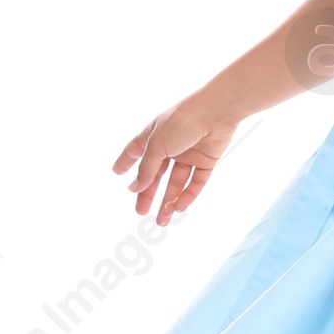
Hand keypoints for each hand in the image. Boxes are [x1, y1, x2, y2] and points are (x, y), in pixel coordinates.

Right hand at [113, 96, 238, 225]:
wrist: (216, 113)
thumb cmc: (182, 121)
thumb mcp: (157, 146)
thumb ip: (146, 168)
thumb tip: (135, 187)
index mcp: (153, 135)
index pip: (135, 150)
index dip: (125, 161)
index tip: (117, 172)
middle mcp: (170, 145)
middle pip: (156, 174)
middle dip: (148, 193)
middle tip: (140, 211)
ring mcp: (188, 153)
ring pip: (176, 182)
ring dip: (168, 201)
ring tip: (161, 220)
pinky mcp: (206, 160)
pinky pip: (196, 182)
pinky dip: (188, 195)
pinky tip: (179, 208)